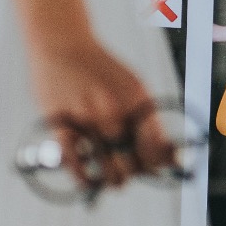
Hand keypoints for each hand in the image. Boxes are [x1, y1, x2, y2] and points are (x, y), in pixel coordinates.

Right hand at [29, 35, 173, 185]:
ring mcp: (86, 118)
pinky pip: (75, 163)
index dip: (156, 164)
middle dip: (133, 174)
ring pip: (107, 169)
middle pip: (133, 162)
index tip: (153, 168)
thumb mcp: (132, 87)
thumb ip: (148, 120)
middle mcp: (113, 109)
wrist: (62, 44)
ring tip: (113, 181)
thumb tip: (164, 158)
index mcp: (136, 100)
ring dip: (113, 181)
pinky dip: (84, 178)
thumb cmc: (100, 71)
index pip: (155, 147)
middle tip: (128, 173)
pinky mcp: (60, 124)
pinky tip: (89, 182)